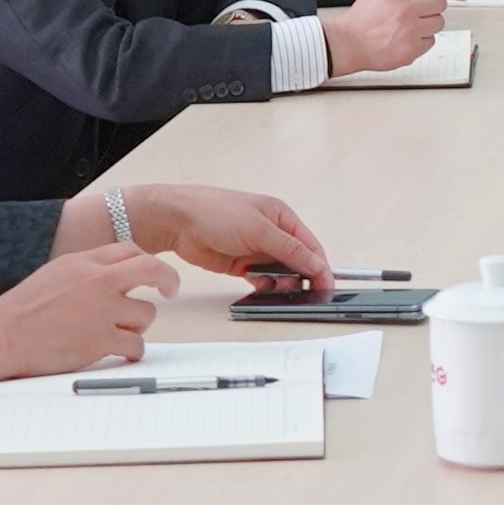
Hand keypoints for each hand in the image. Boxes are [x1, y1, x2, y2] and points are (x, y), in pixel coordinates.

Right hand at [0, 245, 174, 396]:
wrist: (2, 336)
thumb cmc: (22, 310)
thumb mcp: (55, 274)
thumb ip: (85, 271)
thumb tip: (114, 275)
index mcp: (83, 262)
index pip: (130, 250)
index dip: (146, 262)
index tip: (153, 274)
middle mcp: (97, 282)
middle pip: (151, 270)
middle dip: (166, 280)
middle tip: (169, 290)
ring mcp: (101, 312)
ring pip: (147, 314)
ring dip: (138, 325)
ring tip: (119, 332)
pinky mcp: (100, 342)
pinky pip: (136, 346)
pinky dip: (132, 351)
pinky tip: (120, 352)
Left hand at [113, 183, 323, 283]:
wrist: (177, 221)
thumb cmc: (214, 211)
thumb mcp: (259, 229)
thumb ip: (290, 249)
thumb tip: (316, 264)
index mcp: (281, 217)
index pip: (310, 246)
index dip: (320, 267)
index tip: (326, 286)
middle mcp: (271, 233)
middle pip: (297, 262)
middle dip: (301, 278)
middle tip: (303, 293)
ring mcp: (256, 250)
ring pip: (280, 273)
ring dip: (282, 284)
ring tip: (278, 290)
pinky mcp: (241, 265)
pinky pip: (261, 280)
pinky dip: (265, 287)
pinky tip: (263, 289)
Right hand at [324, 0, 450, 76]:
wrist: (349, 42)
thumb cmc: (364, 16)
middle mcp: (404, 8)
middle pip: (440, 2)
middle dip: (434, 4)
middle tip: (423, 8)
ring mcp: (409, 30)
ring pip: (438, 22)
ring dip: (428, 23)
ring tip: (411, 24)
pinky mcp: (411, 49)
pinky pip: (431, 41)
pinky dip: (422, 39)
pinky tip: (407, 37)